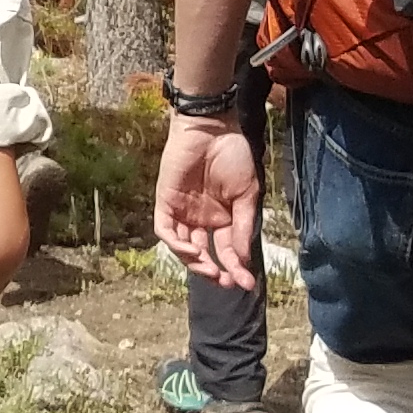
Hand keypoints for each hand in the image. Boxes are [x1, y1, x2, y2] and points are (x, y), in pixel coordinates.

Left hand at [154, 115, 263, 291]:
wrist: (213, 129)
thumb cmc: (234, 157)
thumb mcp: (246, 195)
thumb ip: (242, 227)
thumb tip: (244, 260)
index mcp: (223, 219)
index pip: (227, 251)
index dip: (236, 268)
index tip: (247, 283)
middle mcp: (201, 220)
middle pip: (203, 255)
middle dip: (214, 271)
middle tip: (226, 282)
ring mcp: (182, 212)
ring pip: (183, 248)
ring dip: (195, 263)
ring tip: (210, 269)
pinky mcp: (165, 203)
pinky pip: (166, 230)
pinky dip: (177, 245)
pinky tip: (194, 251)